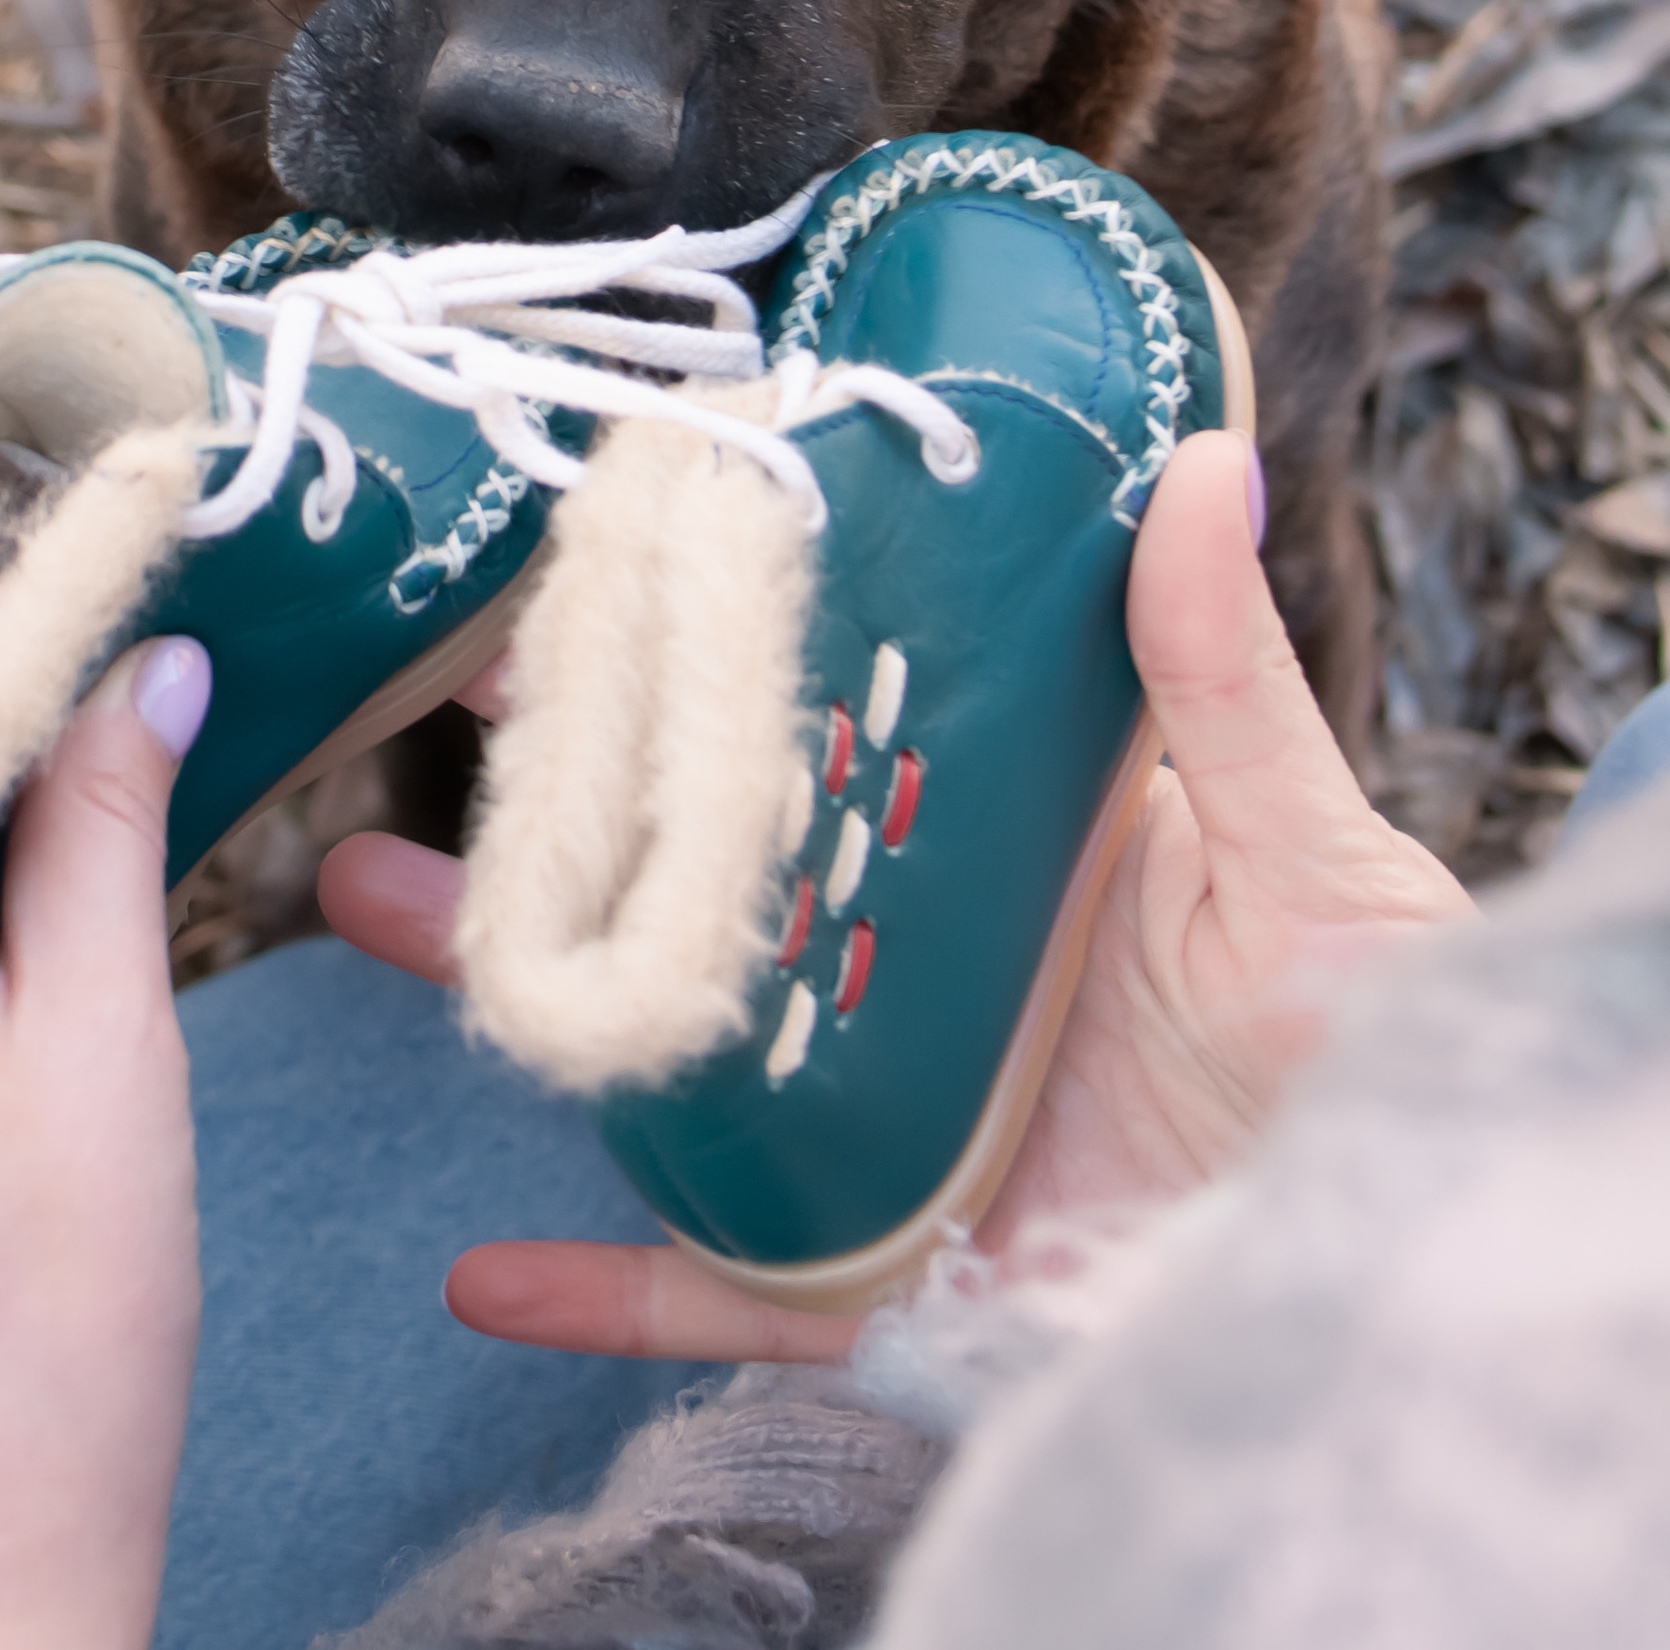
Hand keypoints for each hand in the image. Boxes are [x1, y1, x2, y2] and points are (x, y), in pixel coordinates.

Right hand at [321, 432, 1471, 1359]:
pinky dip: (594, 1283)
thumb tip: (1206, 461)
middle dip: (547, 781)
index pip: (807, 720)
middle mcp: (897, 964)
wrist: (1379, 1278)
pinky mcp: (874, 1272)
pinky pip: (709, 1283)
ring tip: (366, 898)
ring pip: (648, 1036)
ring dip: (510, 971)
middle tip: (423, 694)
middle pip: (688, 859)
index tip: (585, 555)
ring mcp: (863, 1116)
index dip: (692, 644)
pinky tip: (476, 1266)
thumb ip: (1219, 681)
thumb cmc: (1362, 1057)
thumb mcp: (1305, 851)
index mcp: (984, 844)